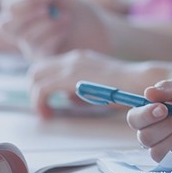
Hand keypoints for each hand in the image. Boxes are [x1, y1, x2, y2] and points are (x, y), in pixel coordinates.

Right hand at [0, 0, 110, 59]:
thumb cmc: (81, 14)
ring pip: (24, 37)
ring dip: (45, 24)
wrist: (103, 32)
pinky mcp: (46, 62)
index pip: (7, 10)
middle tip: (46, 9)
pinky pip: (39, 49)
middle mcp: (26, 35)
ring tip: (66, 18)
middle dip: (25, 15)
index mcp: (26, 18)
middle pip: (5, 25)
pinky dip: (53, 34)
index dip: (19, 2)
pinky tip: (67, 27)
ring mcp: (34, 50)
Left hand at [29, 49, 167, 118]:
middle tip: (44, 109)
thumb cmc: (123, 88)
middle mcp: (72, 57)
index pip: (49, 67)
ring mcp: (71, 64)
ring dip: (36, 97)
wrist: (136, 82)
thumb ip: (81, 88)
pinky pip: (43, 88)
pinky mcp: (70, 76)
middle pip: (37, 69)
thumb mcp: (97, 86)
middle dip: (35, 90)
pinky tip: (48, 115)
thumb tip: (67, 98)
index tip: (49, 104)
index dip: (44, 86)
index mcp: (79, 58)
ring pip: (35, 76)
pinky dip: (39, 103)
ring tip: (45, 114)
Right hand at [127, 78, 171, 165]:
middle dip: (170, 124)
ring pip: (158, 152)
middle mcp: (159, 132)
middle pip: (145, 137)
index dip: (145, 116)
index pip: (135, 119)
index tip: (163, 108)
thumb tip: (148, 93)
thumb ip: (170, 89)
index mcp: (156, 112)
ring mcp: (171, 148)